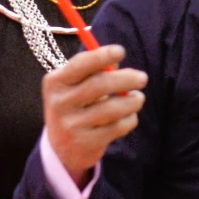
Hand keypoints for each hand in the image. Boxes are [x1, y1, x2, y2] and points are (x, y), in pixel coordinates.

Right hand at [40, 44, 146, 182]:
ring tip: (138, 98)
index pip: (80, 64)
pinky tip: (130, 116)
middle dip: (125, 79)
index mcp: (55, 82)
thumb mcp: (74, 86)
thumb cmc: (75, 106)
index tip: (121, 51)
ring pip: (111, 108)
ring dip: (132, 101)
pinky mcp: (86, 142)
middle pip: (98, 85)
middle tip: (143, 78)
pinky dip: (129, 120)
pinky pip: (116, 127)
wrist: (61, 147)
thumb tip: (117, 61)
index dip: (102, 55)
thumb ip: (94, 72)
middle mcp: (60, 103)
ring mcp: (72, 125)